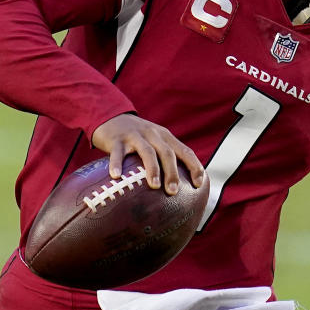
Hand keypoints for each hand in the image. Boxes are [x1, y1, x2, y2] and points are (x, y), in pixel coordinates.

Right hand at [91, 114, 205, 194]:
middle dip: (172, 172)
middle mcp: (153, 134)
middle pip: (167, 153)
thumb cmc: (137, 137)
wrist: (111, 117)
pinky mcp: (117, 139)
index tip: (198, 184)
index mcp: (166, 137)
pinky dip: (117, 163)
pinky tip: (116, 176)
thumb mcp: (155, 141)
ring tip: (154, 186)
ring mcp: (135, 136)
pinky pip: (117, 153)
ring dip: (152, 169)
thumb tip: (179, 190)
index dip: (194, 166)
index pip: (185, 151)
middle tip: (173, 192)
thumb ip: (165, 158)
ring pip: (147, 152)